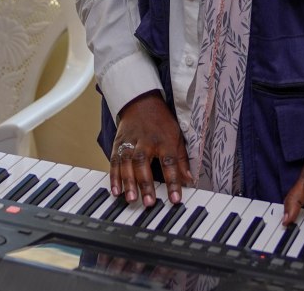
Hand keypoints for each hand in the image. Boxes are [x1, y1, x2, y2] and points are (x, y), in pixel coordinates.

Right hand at [110, 91, 193, 206]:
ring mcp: (130, 142)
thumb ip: (182, 159)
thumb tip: (189, 180)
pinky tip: (116, 191)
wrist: (141, 102)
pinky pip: (114, 161)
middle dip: (145, 183)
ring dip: (128, 182)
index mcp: (164, 139)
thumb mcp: (177, 136)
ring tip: (131, 199)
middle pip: (144, 162)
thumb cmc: (161, 122)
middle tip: (148, 202)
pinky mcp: (118, 144)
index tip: (175, 199)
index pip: (170, 161)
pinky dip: (114, 177)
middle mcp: (145, 140)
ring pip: (127, 162)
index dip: (173, 180)